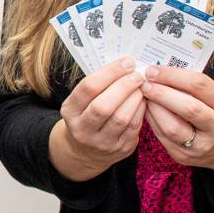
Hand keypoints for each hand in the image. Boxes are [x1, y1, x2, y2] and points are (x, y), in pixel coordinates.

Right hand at [51, 57, 147, 180]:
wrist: (87, 150)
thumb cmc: (88, 114)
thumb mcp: (82, 101)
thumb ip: (99, 84)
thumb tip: (126, 64)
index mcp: (70, 112)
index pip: (88, 88)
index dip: (110, 72)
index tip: (127, 62)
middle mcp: (82, 130)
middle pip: (103, 106)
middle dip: (124, 86)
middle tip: (137, 75)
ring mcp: (101, 143)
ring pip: (122, 118)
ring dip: (135, 98)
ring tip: (141, 86)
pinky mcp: (120, 149)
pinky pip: (134, 127)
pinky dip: (141, 109)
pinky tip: (143, 99)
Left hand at [139, 65, 213, 174]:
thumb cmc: (212, 113)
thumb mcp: (213, 98)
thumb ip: (191, 86)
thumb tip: (157, 72)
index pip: (200, 85)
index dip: (174, 75)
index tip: (154, 70)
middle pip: (188, 108)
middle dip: (162, 93)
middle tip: (145, 83)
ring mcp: (201, 145)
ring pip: (172, 127)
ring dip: (153, 109)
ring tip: (144, 96)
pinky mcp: (184, 156)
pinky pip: (162, 137)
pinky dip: (151, 121)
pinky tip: (146, 110)